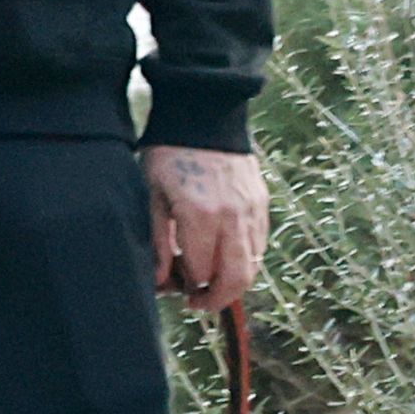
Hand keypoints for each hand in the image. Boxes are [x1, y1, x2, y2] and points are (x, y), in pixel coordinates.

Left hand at [142, 144, 268, 314]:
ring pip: (253, 265)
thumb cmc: (169, 152)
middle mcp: (232, 216)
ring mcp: (252, 208)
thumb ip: (158, 242)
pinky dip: (245, 258)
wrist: (205, 111)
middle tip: (198, 301)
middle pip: (236, 279)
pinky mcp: (262, 201)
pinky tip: (224, 252)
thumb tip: (162, 282)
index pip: (201, 273)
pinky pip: (259, 243)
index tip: (175, 285)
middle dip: (217, 299)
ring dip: (233, 280)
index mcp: (200, 215)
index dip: (187, 286)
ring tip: (210, 278)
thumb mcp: (153, 195)